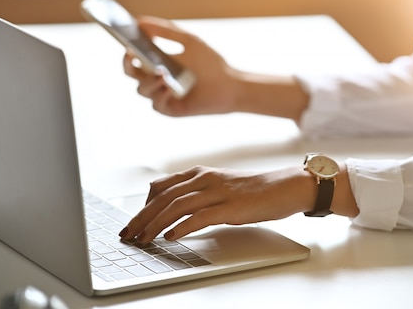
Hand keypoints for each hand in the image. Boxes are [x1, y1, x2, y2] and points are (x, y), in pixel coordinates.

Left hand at [118, 165, 316, 243]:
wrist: (283, 187)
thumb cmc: (253, 190)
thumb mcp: (219, 186)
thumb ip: (197, 193)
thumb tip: (173, 208)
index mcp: (201, 173)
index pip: (162, 186)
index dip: (143, 204)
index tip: (134, 221)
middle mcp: (205, 178)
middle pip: (164, 196)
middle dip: (142, 216)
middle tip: (128, 233)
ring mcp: (218, 191)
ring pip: (177, 206)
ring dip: (155, 224)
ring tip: (143, 239)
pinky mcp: (230, 206)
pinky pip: (200, 216)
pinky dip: (182, 227)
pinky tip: (170, 237)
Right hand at [123, 16, 238, 116]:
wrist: (230, 85)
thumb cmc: (211, 63)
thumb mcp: (188, 41)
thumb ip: (165, 30)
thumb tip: (140, 21)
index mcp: (158, 64)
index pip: (134, 59)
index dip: (126, 52)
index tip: (125, 42)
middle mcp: (157, 81)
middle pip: (131, 75)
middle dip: (128, 65)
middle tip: (132, 55)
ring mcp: (163, 96)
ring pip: (142, 90)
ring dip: (149, 80)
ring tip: (163, 73)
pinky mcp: (171, 110)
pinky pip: (156, 104)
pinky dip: (160, 95)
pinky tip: (169, 87)